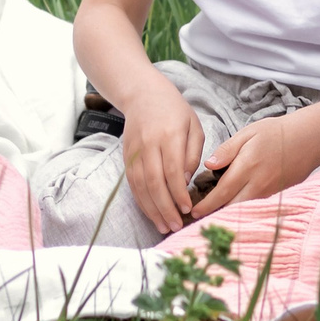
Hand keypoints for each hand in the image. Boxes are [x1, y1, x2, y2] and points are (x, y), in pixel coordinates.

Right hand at [119, 81, 206, 237]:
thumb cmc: (174, 110)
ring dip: (152, 209)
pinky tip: (151, 213)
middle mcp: (149, 144)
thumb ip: (193, 152)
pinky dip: (141, 201)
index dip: (179, 193)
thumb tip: (186, 180)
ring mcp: (135, 151)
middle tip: (176, 225)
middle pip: (155, 182)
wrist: (142, 94)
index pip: (173, 170)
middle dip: (165, 208)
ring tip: (164, 226)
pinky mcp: (126, 156)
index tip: (187, 208)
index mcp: (169, 135)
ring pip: (141, 186)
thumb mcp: (193, 125)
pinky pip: (132, 183)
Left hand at [191, 111, 319, 217]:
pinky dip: (242, 209)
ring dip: (227, 213)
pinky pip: (255, 206)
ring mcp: (268, 192)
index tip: (193, 212)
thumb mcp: (248, 133)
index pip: (222, 192)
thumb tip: (208, 165)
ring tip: (211, 216)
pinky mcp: (275, 195)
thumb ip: (227, 150)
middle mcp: (257, 184)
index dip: (206, 205)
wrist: (308, 139)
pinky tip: (232, 207)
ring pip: (243, 209)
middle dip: (214, 214)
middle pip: (231, 207)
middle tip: (198, 217)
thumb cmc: (275, 133)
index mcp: (247, 167)